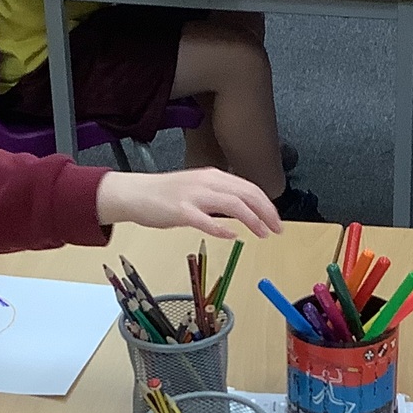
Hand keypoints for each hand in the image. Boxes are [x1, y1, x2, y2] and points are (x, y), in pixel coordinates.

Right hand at [98, 169, 282, 238]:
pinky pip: (206, 220)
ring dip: (252, 220)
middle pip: (246, 194)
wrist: (135, 193)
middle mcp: (206, 182)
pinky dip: (221, 228)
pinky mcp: (181, 211)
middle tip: (277, 229)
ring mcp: (194, 196)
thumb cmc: (165, 195)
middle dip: (266, 213)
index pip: (249, 188)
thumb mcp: (198, 189)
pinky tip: (232, 236)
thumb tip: (243, 210)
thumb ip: (220, 197)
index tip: (276, 220)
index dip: (267, 204)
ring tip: (262, 234)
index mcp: (213, 176)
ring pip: (232, 205)